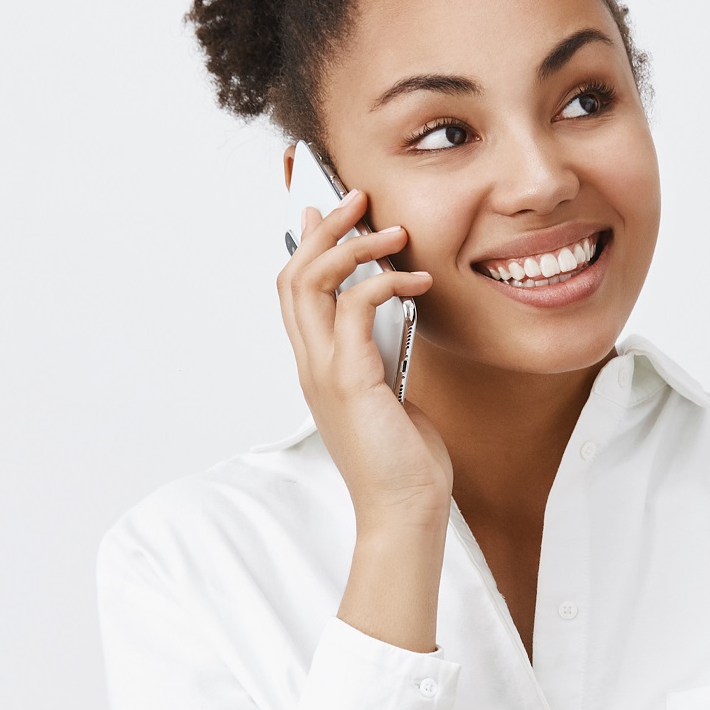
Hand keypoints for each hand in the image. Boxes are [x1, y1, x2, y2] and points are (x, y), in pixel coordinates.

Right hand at [276, 190, 450, 532]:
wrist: (404, 510)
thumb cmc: (403, 462)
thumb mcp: (391, 396)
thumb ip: (382, 358)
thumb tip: (392, 324)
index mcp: (317, 368)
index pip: (294, 293)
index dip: (307, 246)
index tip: (330, 213)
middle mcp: (311, 366)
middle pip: (293, 276)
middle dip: (324, 229)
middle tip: (358, 199)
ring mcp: (325, 372)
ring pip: (311, 283)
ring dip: (350, 246)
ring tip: (390, 230)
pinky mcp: (350, 380)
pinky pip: (353, 308)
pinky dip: (384, 283)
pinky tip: (416, 282)